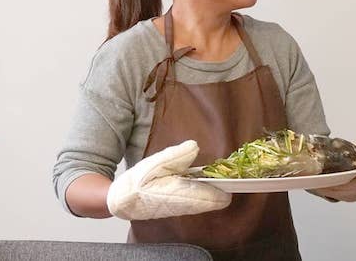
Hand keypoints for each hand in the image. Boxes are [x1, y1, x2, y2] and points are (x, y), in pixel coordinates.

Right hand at [106, 140, 231, 219]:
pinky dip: (203, 190)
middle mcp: (186, 205)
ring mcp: (183, 208)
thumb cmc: (136, 182)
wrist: (121, 201)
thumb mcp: (154, 163)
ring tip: (214, 172)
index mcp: (182, 195)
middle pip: (216, 200)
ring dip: (213, 188)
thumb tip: (194, 147)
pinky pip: (199, 201)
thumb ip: (175, 155)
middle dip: (222, 186)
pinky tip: (199, 179)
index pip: (215, 197)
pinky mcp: (179, 207)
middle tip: (227, 170)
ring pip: (208, 201)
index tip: (234, 174)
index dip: (226, 186)